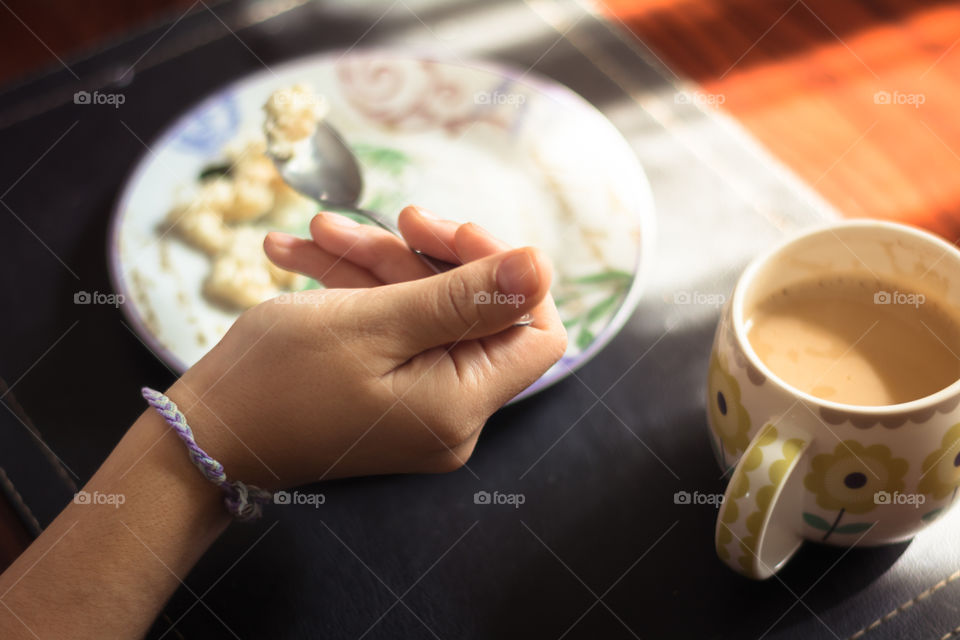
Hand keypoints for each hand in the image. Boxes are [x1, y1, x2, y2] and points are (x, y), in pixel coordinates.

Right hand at [168, 206, 566, 487]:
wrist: (204, 437)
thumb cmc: (279, 381)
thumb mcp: (374, 323)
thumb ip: (463, 296)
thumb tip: (543, 264)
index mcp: (462, 404)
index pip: (536, 330)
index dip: (504, 273)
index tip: (446, 232)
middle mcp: (451, 412)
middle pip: (468, 310)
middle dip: (414, 256)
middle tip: (367, 220)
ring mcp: (418, 403)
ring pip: (421, 309)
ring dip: (372, 263)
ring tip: (315, 233)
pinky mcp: (386, 392)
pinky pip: (390, 329)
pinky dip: (352, 289)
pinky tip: (297, 256)